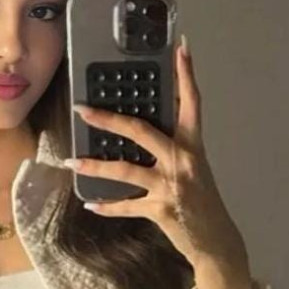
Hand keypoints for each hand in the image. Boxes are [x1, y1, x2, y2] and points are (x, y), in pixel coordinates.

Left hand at [66, 39, 249, 277]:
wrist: (215, 240)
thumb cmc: (202, 202)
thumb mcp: (194, 168)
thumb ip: (172, 149)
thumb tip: (141, 133)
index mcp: (192, 146)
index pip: (191, 103)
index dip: (186, 75)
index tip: (180, 47)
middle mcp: (181, 161)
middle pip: (141, 130)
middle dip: (109, 119)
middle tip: (83, 110)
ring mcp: (170, 185)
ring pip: (125, 170)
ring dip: (95, 167)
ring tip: (73, 162)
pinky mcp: (160, 210)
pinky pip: (127, 206)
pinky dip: (107, 207)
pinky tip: (90, 205)